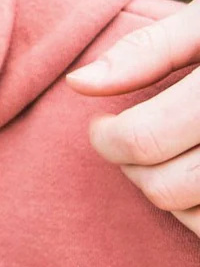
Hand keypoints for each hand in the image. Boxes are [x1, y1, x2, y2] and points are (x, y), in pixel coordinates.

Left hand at [67, 0, 199, 234]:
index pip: (145, 138)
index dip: (107, 139)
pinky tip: (195, 178)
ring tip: (164, 160)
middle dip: (133, 170)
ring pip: (198, 216)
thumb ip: (146, 50)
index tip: (101, 127)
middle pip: (168, 186)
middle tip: (128, 143)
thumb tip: (79, 83)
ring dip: (168, 196)